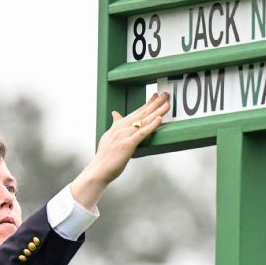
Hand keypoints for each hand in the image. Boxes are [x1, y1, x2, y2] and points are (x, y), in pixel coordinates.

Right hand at [70, 92, 169, 208]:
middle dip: (155, 103)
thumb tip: (115, 113)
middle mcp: (121, 128)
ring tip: (167, 104)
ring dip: (156, 111)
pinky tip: (159, 119)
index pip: (135, 111)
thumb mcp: (109, 136)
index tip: (156, 96)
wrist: (98, 169)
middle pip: (141, 113)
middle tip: (165, 94)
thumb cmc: (105, 157)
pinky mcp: (127, 144)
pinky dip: (151, 125)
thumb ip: (115, 124)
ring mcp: (124, 135)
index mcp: (118, 126)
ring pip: (143, 120)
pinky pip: (142, 133)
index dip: (147, 103)